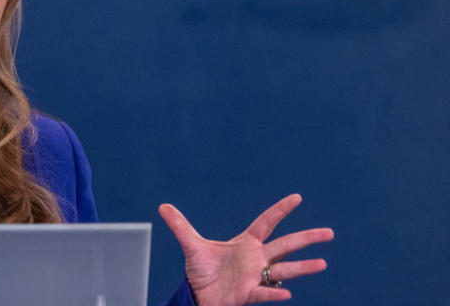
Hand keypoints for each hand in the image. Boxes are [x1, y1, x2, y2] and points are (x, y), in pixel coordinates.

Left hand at [159, 194, 332, 305]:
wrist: (200, 296)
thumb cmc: (202, 272)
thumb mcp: (190, 245)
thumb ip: (179, 225)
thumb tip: (162, 206)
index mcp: (246, 243)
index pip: (266, 222)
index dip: (280, 210)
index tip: (297, 197)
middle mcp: (256, 259)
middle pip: (285, 245)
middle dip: (306, 238)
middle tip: (330, 232)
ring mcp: (255, 276)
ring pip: (284, 270)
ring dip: (302, 267)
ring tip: (322, 264)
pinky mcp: (248, 294)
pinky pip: (264, 292)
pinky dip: (274, 292)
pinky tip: (286, 293)